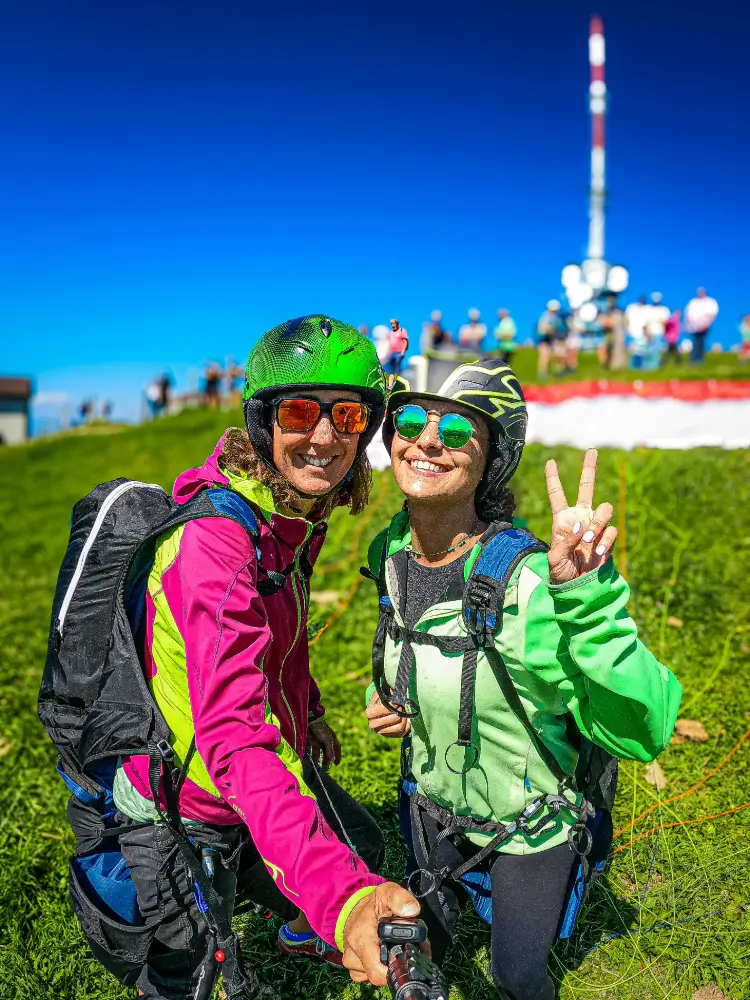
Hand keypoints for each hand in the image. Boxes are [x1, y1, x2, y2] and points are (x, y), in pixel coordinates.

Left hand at [307, 720, 340, 769]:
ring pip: (317, 752)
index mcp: (331, 738)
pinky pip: (309, 749)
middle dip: (325, 760)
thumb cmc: (320, 729)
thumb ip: (329, 750)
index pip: (336, 748)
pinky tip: (307, 760)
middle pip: (326, 752)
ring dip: (316, 759)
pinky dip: (308, 755)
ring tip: (315, 767)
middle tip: (324, 769)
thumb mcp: (327, 739)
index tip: (336, 764)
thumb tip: (331, 760)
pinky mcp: (309, 740)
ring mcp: (316, 739)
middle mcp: (324, 739)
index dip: (337, 756)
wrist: (309, 719)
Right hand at [342, 882, 419, 984]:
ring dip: (385, 966)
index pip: (377, 971)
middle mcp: (353, 954)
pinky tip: (382, 954)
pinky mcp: (353, 969)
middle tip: (400, 948)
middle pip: (379, 976)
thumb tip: (412, 911)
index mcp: (361, 938)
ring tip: (390, 947)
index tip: (405, 953)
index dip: (395, 966)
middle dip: (393, 965)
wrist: (352, 911)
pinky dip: (378, 968)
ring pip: (374, 977)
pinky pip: (368, 977)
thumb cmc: (371, 905)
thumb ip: (400, 898)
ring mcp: (351, 964)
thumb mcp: (386, 893)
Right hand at [365, 691, 410, 737]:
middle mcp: (373, 724)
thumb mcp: (382, 693)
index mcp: (369, 712)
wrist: (382, 710)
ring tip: (404, 712)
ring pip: (400, 726)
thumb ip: (386, 692)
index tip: (397, 702)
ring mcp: (381, 732)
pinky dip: (407, 724)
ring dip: (405, 718)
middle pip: (394, 718)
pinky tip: (406, 719)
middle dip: (400, 711)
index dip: (392, 705)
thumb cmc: (383, 699)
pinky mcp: (390, 736)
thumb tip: (395, 692)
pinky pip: (403, 732)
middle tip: (402, 706)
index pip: (383, 709)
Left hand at [545, 448, 617, 583]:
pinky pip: (611, 531)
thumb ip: (565, 541)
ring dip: (598, 523)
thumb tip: (579, 526)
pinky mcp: (607, 539)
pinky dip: (605, 540)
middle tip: (592, 450)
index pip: (557, 495)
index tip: (550, 461)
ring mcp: (595, 527)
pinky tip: (597, 553)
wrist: (579, 588)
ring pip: (604, 510)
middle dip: (589, 468)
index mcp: (562, 520)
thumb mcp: (555, 559)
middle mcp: (580, 518)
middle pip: (587, 488)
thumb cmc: (561, 574)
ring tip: (589, 540)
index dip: (553, 478)